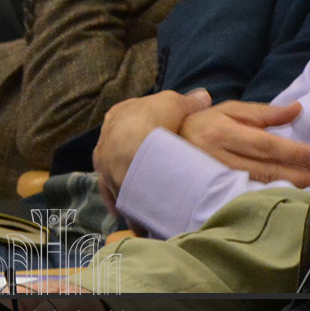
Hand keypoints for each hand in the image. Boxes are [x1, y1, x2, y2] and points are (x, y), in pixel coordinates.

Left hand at [93, 88, 211, 209]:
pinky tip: (142, 213)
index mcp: (117, 115)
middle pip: (121, 147)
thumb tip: (204, 96)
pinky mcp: (111, 189)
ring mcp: (105, 167)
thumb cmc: (153, 121)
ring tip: (150, 192)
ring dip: (131, 181)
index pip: (129, 117)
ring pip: (118, 174)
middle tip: (154, 164)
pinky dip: (131, 205)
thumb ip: (188, 101)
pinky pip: (121, 198)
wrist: (135, 152)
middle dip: (135, 154)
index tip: (159, 130)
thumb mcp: (175, 103)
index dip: (145, 123)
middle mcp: (105, 141)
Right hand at [177, 100, 309, 186]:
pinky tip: (285, 197)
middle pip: (265, 169)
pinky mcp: (212, 192)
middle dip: (297, 173)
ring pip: (256, 185)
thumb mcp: (230, 110)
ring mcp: (214, 178)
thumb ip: (264, 113)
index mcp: (223, 132)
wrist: (164, 143)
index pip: (265, 144)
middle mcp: (218, 156)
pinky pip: (245, 195)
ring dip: (287, 187)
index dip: (293, 151)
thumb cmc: (202, 123)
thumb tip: (296, 109)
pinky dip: (267, 196)